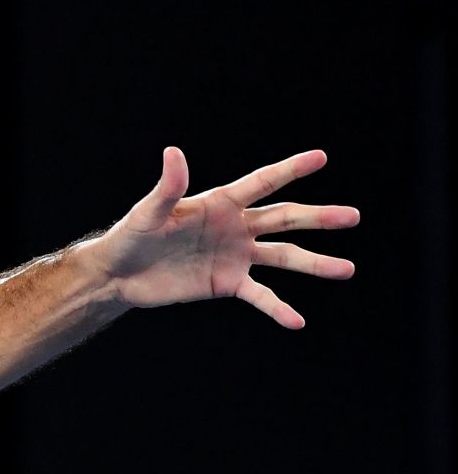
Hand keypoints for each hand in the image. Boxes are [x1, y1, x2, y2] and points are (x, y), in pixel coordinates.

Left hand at [82, 147, 358, 327]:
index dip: (290, 170)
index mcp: (220, 203)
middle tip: (353, 216)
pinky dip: (278, 308)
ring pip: (283, 257)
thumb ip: (167, 187)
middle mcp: (235, 227)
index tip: (321, 157)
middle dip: (318, 217)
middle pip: (285, 219)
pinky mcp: (227, 284)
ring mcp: (235, 256)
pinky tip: (298, 321)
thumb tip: (174, 152)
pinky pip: (260, 296)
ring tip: (347, 269)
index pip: (262, 183)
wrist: (119, 275)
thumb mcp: (149, 212)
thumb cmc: (130, 236)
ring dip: (314, 263)